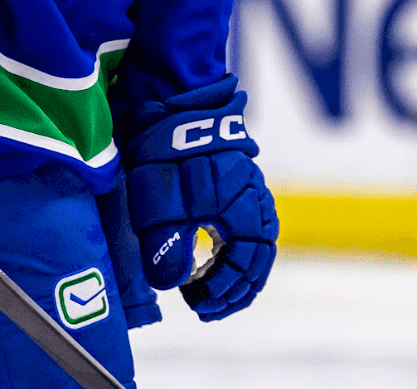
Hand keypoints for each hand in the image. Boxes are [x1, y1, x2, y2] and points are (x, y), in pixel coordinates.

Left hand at [120, 77, 277, 321]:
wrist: (172, 107)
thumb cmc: (167, 156)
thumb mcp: (159, 207)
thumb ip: (167, 250)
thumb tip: (172, 284)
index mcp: (244, 213)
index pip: (244, 268)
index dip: (222, 293)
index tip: (195, 305)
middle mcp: (255, 204)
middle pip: (257, 260)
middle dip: (233, 290)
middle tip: (206, 309)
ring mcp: (250, 191)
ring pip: (256, 244)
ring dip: (237, 273)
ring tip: (211, 293)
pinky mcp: (238, 182)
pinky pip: (248, 227)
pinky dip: (236, 252)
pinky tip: (214, 259)